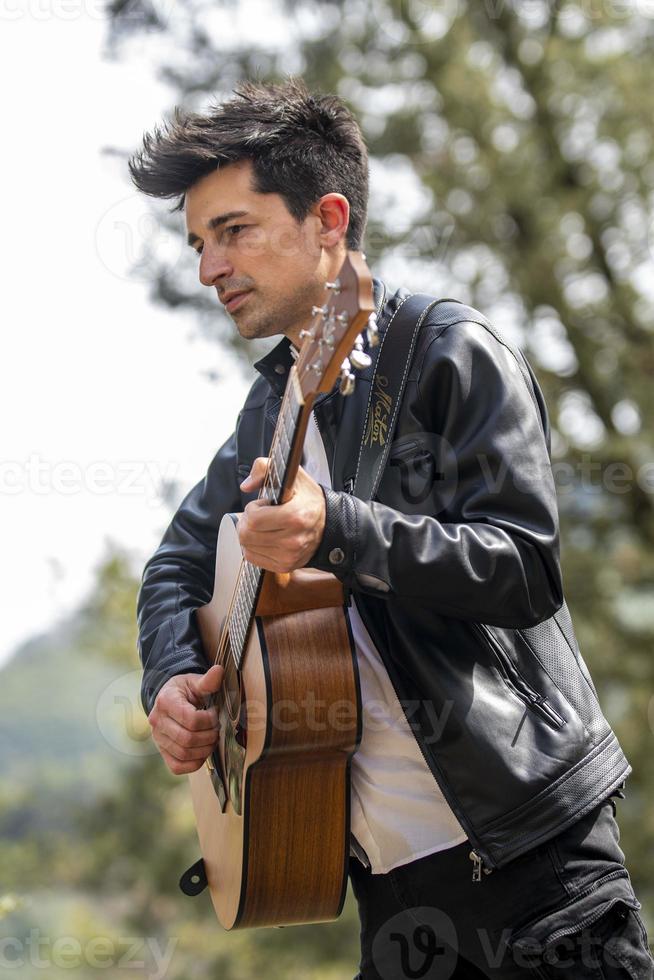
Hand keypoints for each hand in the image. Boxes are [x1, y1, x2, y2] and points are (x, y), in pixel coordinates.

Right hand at [148, 664, 223, 774]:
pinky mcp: (162, 752)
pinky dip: (194, 763)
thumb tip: (219, 671)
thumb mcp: (195, 682)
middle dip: (209, 736)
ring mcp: (158, 739)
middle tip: (216, 728)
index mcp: (165, 701)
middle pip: (187, 739)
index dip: (208, 720)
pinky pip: (177, 766)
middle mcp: (157, 722)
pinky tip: (203, 751)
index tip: (214, 713)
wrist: (171, 699)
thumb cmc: (185, 691)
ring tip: (212, 738)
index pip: (190, 719)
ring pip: (184, 754)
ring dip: (204, 750)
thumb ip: (207, 680)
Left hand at [238, 457, 325, 572]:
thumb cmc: (309, 500)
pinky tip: (265, 538)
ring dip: (249, 534)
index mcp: (295, 516)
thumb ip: (265, 468)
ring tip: (264, 526)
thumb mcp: (293, 476)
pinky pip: (253, 557)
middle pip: (247, 535)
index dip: (253, 509)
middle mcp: (293, 540)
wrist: (329, 524)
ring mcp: (288, 556)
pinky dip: (253, 547)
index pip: (254, 519)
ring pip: (247, 547)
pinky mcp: (284, 566)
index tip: (263, 505)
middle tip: (259, 515)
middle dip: (247, 521)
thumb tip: (246, 485)